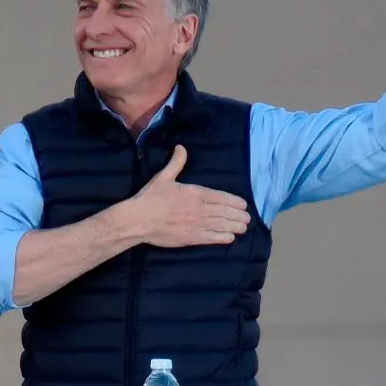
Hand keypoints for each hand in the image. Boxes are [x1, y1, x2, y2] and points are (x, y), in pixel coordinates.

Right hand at [122, 145, 250, 247]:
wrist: (138, 220)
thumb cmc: (150, 198)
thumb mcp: (163, 177)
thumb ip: (176, 163)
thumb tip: (181, 147)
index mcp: (194, 193)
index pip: (220, 196)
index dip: (234, 201)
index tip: (243, 205)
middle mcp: (199, 209)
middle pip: (224, 212)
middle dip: (238, 215)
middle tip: (247, 218)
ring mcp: (196, 224)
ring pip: (221, 225)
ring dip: (234, 226)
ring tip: (243, 228)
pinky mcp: (190, 238)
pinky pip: (211, 238)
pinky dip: (222, 238)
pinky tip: (230, 238)